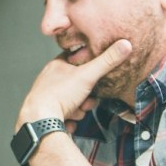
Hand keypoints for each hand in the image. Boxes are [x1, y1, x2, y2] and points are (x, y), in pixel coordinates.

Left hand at [16, 39, 131, 131]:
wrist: (40, 120)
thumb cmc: (59, 95)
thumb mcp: (87, 75)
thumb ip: (107, 61)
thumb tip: (125, 44)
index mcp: (56, 66)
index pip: (76, 60)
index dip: (88, 68)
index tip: (94, 75)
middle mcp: (49, 81)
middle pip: (77, 85)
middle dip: (86, 96)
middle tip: (86, 100)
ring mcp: (47, 98)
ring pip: (73, 102)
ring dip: (78, 110)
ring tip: (74, 111)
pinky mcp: (46, 114)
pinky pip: (65, 116)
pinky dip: (69, 120)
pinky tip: (67, 121)